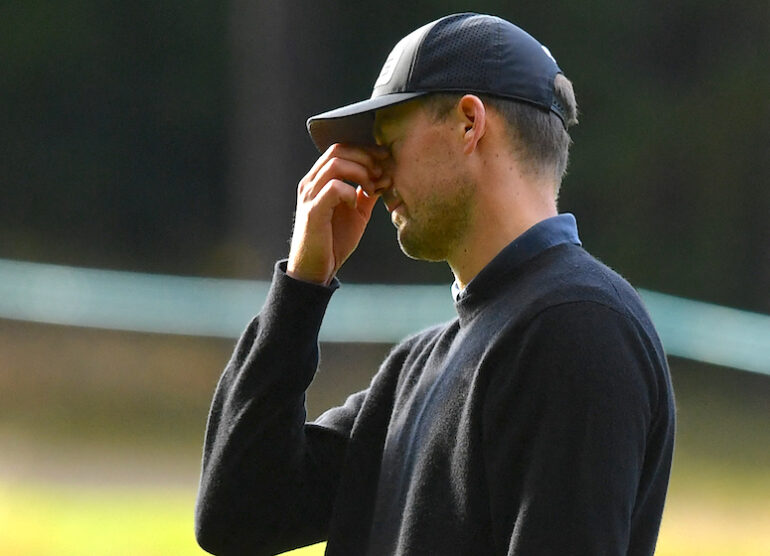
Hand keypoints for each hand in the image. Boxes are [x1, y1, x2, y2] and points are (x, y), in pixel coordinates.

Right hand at [288, 144, 390, 284]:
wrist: (317, 269)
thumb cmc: (334, 240)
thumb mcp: (357, 212)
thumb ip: (367, 193)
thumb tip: (386, 176)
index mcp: (320, 179)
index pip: (341, 149)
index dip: (365, 150)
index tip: (385, 158)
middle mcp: (311, 183)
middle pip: (338, 150)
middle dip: (365, 158)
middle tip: (381, 173)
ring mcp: (310, 195)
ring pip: (335, 164)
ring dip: (360, 172)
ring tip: (371, 187)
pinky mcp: (313, 211)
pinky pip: (334, 188)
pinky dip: (351, 191)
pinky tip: (356, 203)